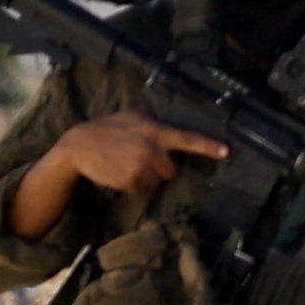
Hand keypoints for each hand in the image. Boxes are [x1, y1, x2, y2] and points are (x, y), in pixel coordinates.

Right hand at [54, 111, 228, 198]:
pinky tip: (119, 172)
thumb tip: (166, 116)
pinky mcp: (131, 181)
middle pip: (172, 170)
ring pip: (156, 181)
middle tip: (140, 159)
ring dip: (145, 177)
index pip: (187, 139)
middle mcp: (151, 149)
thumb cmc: (106, 128)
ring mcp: (141, 166)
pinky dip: (133, 185)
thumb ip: (152, 118)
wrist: (77, 146)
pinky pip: (141, 189)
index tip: (226, 152)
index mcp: (154, 131)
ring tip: (126, 164)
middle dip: (160, 168)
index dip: (208, 146)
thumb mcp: (131, 115)